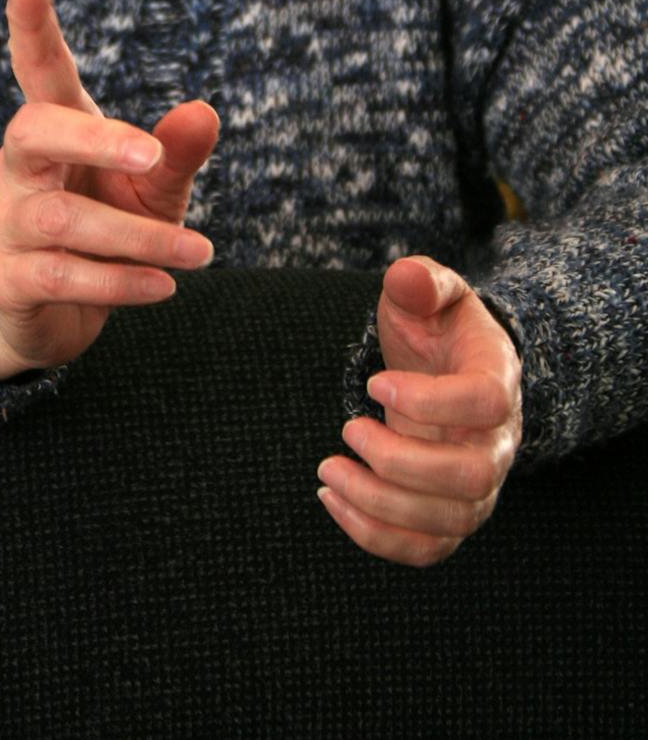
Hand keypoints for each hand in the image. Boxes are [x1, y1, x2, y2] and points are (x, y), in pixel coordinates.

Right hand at [0, 0, 217, 379]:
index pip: (38, 68)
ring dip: (139, 237)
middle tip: (151, 156)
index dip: (31, 24)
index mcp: (57, 128)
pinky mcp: (13, 278)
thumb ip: (175, 154)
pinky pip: (64, 276)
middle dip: (93, 139)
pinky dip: (121, 282)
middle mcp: (20, 167)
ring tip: (200, 252)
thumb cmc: (108, 229)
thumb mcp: (151, 189)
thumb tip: (204, 110)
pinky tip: (165, 285)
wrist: (53, 315)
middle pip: (33, 130)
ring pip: (64, 219)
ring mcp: (9, 221)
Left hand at [317, 255, 522, 565]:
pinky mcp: (451, 513)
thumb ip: (422, 280)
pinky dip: (378, 537)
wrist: (452, 367)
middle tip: (348, 428)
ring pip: (448, 522)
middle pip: (471, 476)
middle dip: (400, 462)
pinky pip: (428, 548)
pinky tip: (334, 501)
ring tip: (327, 470)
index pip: (486, 403)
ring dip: (380, 505)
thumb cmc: (439, 326)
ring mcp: (479, 485)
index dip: (430, 400)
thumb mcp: (431, 290)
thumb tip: (407, 277)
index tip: (373, 384)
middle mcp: (498, 441)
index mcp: (497, 379)